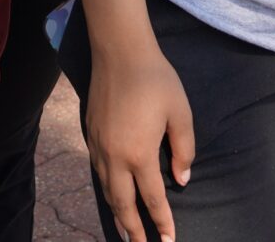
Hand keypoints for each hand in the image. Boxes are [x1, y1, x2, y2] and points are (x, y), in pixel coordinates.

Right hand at [84, 40, 193, 241]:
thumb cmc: (156, 80)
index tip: (169, 241)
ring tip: (127, 231)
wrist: (119, 52)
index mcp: (139, 154)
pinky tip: (112, 194)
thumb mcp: (180, 114)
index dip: (162, 222)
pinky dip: (106, 191)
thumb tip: (180, 181)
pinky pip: (98, 173)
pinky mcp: (90, 134)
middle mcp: (115, 156)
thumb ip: (183, 151)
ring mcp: (99, 146)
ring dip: (117, 214)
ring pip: (106, 190)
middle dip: (134, 230)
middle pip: (123, 204)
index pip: (152, 199)